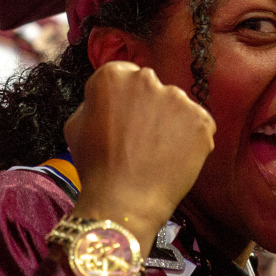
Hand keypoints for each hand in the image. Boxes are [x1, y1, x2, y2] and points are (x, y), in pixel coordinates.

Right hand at [64, 61, 214, 246]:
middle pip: (152, 88)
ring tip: (157, 153)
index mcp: (113, 76)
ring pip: (176, 106)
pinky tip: (174, 158)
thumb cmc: (97, 168)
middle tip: (140, 139)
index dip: (123, 100)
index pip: (124, 75)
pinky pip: (198, 125)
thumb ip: (93, 103)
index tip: (124, 119)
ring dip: (170, 123)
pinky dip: (191, 140)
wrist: (124, 200)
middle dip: (148, 108)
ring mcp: (178, 99)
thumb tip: (106, 101)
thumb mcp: (75, 126)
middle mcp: (147, 79)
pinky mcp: (201, 120)